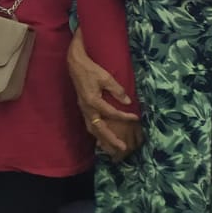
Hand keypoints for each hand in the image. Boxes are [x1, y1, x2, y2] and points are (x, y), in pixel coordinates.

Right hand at [67, 30, 141, 155]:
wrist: (75, 64)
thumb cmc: (91, 69)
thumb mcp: (106, 77)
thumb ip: (117, 90)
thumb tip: (128, 102)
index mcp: (92, 101)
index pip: (111, 113)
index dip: (125, 117)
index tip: (136, 118)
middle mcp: (86, 108)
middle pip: (99, 128)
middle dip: (111, 139)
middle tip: (123, 148)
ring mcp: (83, 109)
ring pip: (92, 129)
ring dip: (102, 139)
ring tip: (112, 148)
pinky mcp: (83, 108)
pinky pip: (89, 124)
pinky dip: (96, 132)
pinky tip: (101, 137)